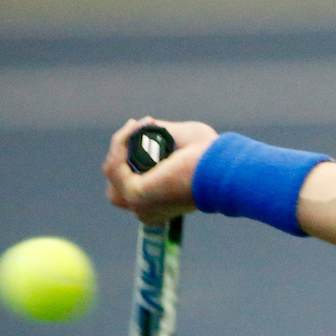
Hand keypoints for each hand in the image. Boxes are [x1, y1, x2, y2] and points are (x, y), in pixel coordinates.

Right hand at [103, 117, 218, 224]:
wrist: (222, 168)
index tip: (139, 130)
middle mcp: (148, 210)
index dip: (128, 158)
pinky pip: (115, 167)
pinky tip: (132, 128)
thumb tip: (145, 126)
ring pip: (113, 172)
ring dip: (119, 144)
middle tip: (135, 128)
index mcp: (160, 204)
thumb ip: (163, 135)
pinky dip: (120, 144)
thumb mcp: (182, 141)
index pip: (129, 185)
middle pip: (116, 182)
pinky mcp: (135, 195)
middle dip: (120, 153)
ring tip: (136, 124)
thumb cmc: (211, 157)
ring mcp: (139, 205)